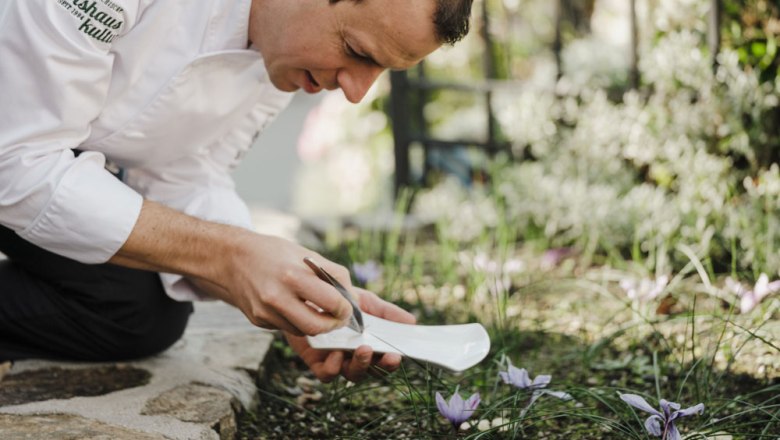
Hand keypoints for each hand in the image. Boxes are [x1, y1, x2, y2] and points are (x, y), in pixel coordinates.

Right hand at [112, 201, 356, 337]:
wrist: (229, 258)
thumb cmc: (272, 252)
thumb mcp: (304, 254)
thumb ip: (331, 274)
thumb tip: (352, 296)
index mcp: (292, 276)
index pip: (331, 303)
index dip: (345, 309)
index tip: (348, 307)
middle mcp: (277, 297)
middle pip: (317, 326)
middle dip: (333, 325)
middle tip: (338, 318)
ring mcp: (265, 313)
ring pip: (302, 331)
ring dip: (316, 324)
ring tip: (320, 311)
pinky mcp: (258, 321)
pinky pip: (286, 327)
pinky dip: (297, 321)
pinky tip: (295, 307)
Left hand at [285, 287, 415, 382]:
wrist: (308, 297)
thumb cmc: (340, 301)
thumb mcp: (366, 302)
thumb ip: (387, 312)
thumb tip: (412, 321)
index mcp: (371, 346)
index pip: (385, 360)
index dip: (392, 362)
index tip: (397, 355)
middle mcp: (355, 357)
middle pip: (372, 371)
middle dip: (380, 365)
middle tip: (384, 355)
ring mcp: (337, 361)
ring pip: (352, 374)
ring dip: (360, 365)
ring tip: (362, 349)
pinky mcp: (317, 362)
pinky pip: (327, 374)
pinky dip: (333, 367)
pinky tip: (335, 353)